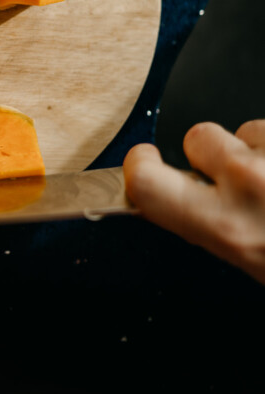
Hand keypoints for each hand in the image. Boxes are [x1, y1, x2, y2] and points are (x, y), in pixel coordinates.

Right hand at [124, 120, 264, 284]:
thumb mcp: (247, 263)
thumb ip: (210, 229)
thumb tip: (185, 206)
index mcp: (227, 227)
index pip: (146, 181)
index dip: (139, 165)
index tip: (144, 162)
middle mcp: (250, 182)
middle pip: (197, 137)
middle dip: (206, 152)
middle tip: (231, 177)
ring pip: (246, 130)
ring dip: (256, 152)